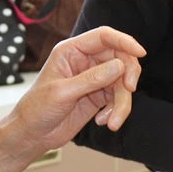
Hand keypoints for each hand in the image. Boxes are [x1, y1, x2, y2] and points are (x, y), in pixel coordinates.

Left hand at [11, 26, 144, 151]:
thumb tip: (120, 65)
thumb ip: (91, 79)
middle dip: (127, 75)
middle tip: (129, 90)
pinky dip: (117, 111)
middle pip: (119, 58)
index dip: (124, 41)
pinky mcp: (99, 96)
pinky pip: (118, 98)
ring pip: (122, 82)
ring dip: (122, 102)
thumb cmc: (37, 109)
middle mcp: (84, 61)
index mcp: (71, 51)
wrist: (32, 134)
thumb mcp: (63, 93)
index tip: (140, 52)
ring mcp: (93, 79)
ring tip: (112, 122)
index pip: (103, 37)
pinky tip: (105, 123)